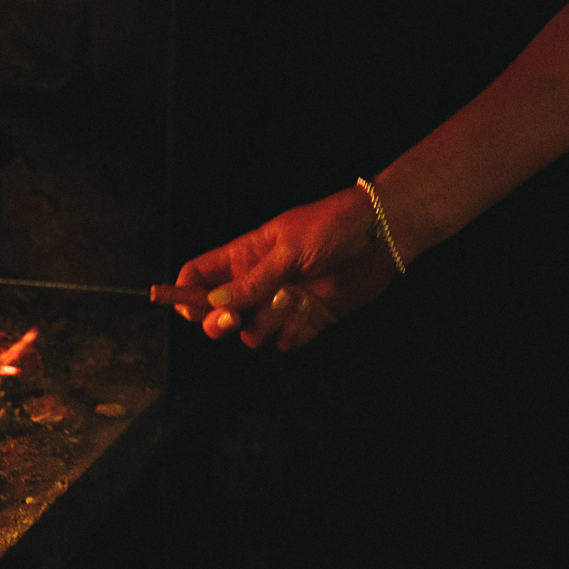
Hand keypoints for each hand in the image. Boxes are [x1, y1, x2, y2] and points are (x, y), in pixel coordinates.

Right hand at [174, 184, 397, 350]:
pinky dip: (293, 335)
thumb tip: (215, 304)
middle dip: (220, 320)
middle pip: (219, 312)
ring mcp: (282, 303)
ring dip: (266, 324)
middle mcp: (259, 282)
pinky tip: (309, 313)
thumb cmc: (333, 227)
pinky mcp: (309, 320)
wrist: (383, 235)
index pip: (201, 274)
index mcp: (246, 254)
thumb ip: (252, 280)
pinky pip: (286, 341)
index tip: (187, 308)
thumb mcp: (287, 249)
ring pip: (253, 332)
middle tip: (231, 319)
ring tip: (292, 301)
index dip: (186, 292)